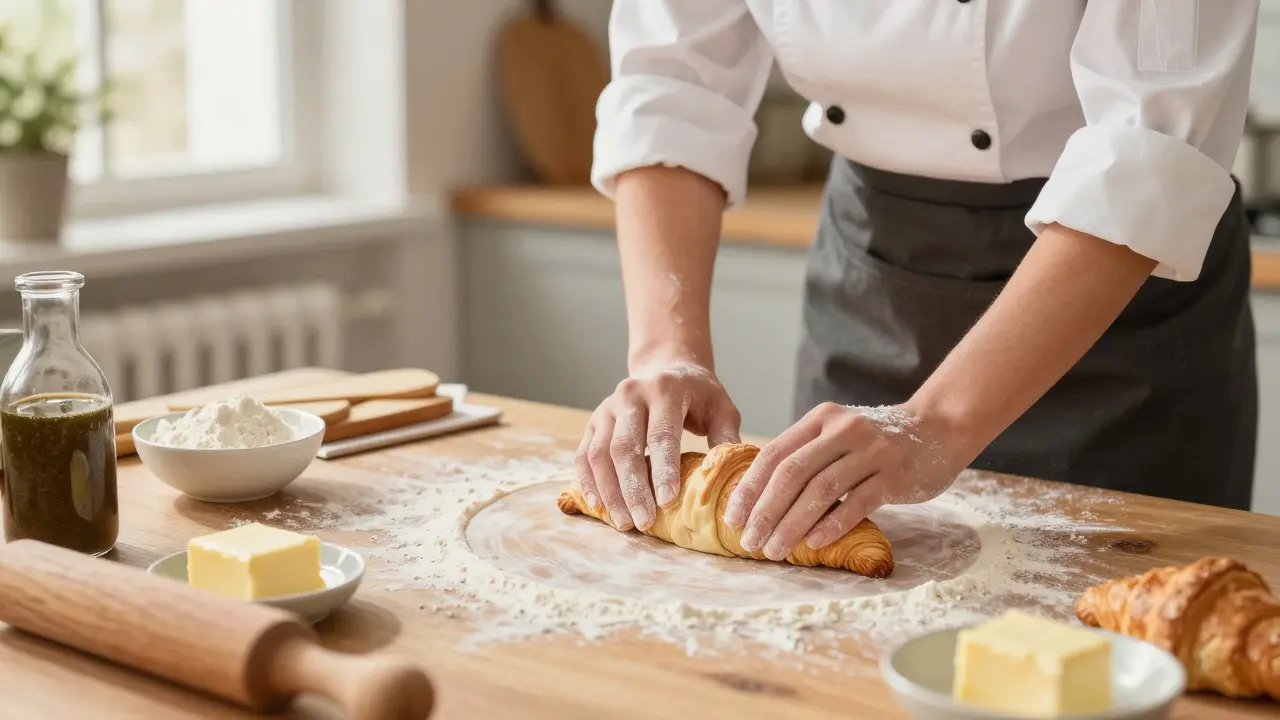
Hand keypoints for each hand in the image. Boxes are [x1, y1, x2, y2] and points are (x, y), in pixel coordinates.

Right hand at [574, 362, 740, 531]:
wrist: (665, 367)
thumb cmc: (698, 393)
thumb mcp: (721, 408)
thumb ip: (726, 438)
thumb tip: (733, 479)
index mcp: (664, 389)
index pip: (661, 434)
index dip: (663, 469)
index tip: (668, 502)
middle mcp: (630, 395)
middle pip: (624, 447)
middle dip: (633, 489)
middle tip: (643, 522)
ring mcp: (607, 407)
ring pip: (599, 453)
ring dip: (610, 491)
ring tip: (624, 522)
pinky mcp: (594, 421)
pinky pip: (584, 454)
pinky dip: (588, 482)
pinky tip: (599, 506)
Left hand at [723, 402, 970, 560]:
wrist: (938, 429)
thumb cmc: (878, 441)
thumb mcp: (838, 434)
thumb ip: (807, 455)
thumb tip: (760, 498)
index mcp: (821, 419)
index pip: (775, 453)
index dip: (750, 487)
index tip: (732, 517)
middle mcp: (843, 430)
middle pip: (792, 473)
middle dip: (765, 511)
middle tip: (749, 541)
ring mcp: (871, 451)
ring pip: (821, 490)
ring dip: (792, 524)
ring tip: (774, 549)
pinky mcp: (895, 475)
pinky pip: (857, 502)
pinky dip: (832, 524)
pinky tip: (814, 544)